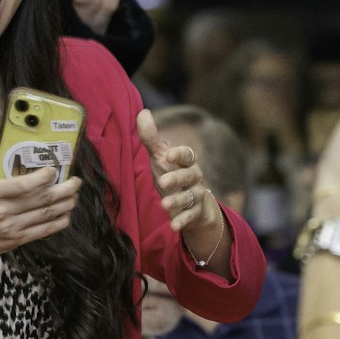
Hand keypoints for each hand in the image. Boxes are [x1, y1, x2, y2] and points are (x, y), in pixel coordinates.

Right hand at [0, 153, 80, 261]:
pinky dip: (58, 223)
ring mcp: (11, 228)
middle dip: (64, 188)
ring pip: (46, 215)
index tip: (54, 169)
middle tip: (75, 180)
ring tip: (75, 194)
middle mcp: (3, 211)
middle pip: (42, 199)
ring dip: (66, 204)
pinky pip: (43, 231)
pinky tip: (66, 214)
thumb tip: (5, 143)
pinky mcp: (16, 240)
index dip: (45, 176)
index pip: (24, 184)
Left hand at [138, 110, 222, 236]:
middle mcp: (195, 178)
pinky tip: (173, 226)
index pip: (188, 154)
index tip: (168, 155)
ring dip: (178, 201)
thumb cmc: (172, 174)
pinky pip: (191, 217)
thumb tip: (143, 112)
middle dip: (177, 178)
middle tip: (162, 182)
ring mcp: (196, 196)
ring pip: (190, 197)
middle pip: (190, 175)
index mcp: (186, 162)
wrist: (191, 203)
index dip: (180, 154)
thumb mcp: (160, 157)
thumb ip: (151, 138)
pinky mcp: (195, 213)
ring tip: (164, 205)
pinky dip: (182, 221)